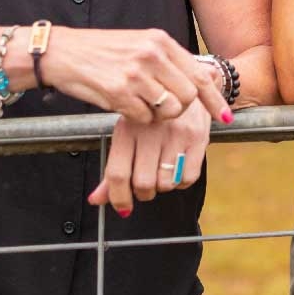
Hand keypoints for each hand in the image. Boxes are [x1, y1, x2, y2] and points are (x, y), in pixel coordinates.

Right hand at [49, 28, 231, 125]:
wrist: (63, 53)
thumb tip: (203, 79)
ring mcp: (136, 73)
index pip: (199, 74)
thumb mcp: (139, 44)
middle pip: (187, 97)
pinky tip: (123, 105)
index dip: (214, 99)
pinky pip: (143, 118)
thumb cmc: (103, 52)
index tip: (224, 118)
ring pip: (169, 110)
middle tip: (161, 107)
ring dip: (158, 116)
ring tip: (141, 104)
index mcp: (160, 40)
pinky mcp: (119, 92)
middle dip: (179, 109)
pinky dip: (137, 118)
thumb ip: (168, 60)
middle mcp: (152, 54)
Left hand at [87, 99, 210, 214]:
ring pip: (166, 183)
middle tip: (145, 186)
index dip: (118, 197)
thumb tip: (96, 200)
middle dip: (143, 193)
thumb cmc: (153, 117)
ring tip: (162, 171)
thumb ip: (114, 169)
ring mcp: (175, 134)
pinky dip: (181, 181)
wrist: (188, 87)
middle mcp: (150, 130)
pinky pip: (188, 178)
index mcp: (127, 128)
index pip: (117, 174)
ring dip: (163, 186)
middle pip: (143, 183)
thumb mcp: (129, 134)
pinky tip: (178, 168)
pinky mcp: (197, 138)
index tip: (122, 206)